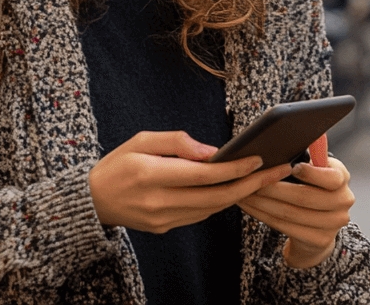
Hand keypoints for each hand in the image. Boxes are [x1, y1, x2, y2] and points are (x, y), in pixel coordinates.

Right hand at [88, 130, 291, 233]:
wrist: (91, 201)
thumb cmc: (118, 163)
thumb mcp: (141, 140)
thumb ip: (176, 142)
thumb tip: (210, 151)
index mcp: (152, 175)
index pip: (203, 175)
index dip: (233, 168)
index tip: (258, 159)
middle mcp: (159, 201)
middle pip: (215, 197)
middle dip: (251, 185)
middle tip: (278, 171)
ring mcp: (163, 219)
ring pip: (212, 209)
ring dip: (241, 194)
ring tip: (266, 178)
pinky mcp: (165, 228)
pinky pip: (201, 215)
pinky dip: (221, 201)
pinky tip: (238, 188)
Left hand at [238, 157, 354, 268]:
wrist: (320, 224)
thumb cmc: (312, 186)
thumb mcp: (316, 168)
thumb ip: (307, 155)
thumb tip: (291, 137)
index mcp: (342, 177)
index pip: (331, 177)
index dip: (310, 173)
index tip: (289, 166)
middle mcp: (343, 201)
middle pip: (304, 197)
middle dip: (274, 188)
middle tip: (252, 180)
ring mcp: (333, 224)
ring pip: (291, 213)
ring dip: (264, 203)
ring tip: (246, 192)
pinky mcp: (319, 240)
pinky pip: (286, 227)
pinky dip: (265, 215)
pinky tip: (252, 207)